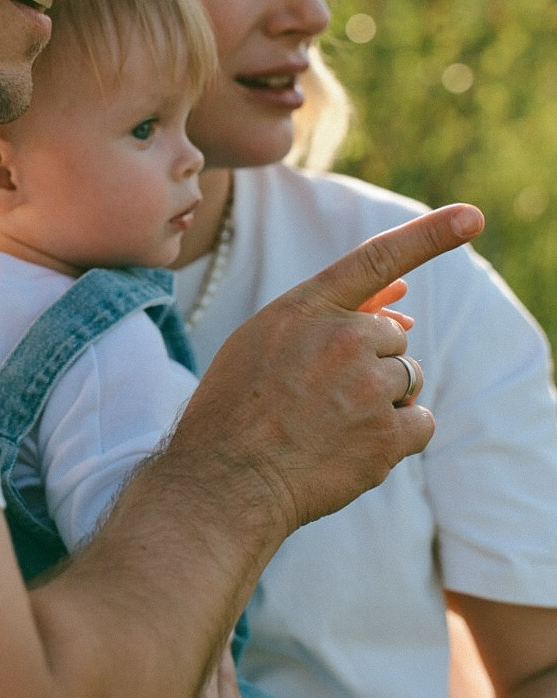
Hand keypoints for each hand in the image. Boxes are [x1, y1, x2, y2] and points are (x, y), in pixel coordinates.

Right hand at [166, 205, 482, 541]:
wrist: (225, 480)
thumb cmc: (236, 408)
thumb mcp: (267, 341)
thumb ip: (330, 314)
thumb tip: (404, 297)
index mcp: (306, 307)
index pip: (376, 258)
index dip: (430, 234)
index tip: (472, 217)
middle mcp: (343, 338)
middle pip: (394, 337)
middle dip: (371, 361)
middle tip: (323, 395)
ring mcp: (367, 386)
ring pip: (408, 378)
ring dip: (383, 399)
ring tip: (330, 424)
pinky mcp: (386, 435)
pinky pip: (420, 422)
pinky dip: (398, 437)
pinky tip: (354, 448)